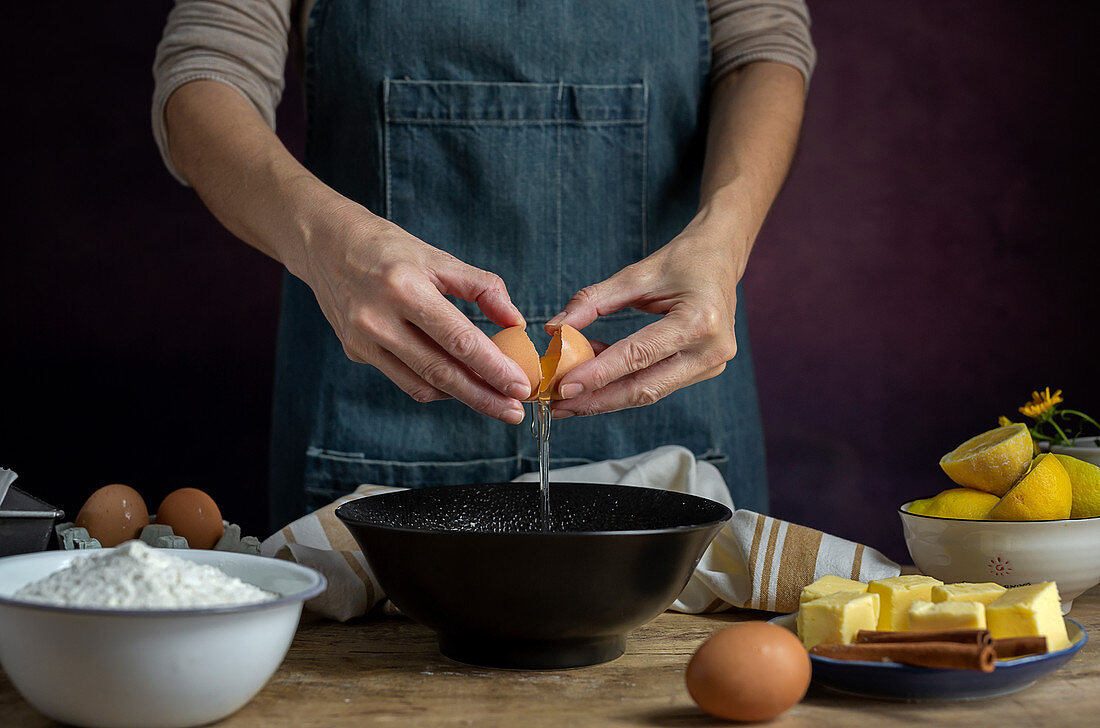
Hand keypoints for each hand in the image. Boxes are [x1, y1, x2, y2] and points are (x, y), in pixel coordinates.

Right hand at [296, 200, 531, 422]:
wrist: (326, 244)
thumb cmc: (388, 248)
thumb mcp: (438, 257)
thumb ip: (482, 288)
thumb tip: (515, 321)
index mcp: (405, 289)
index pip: (458, 339)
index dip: (493, 368)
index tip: (520, 386)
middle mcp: (379, 319)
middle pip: (441, 372)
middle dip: (483, 397)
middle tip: (514, 411)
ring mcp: (363, 340)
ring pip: (421, 384)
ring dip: (462, 397)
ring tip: (495, 402)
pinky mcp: (356, 352)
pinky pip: (404, 379)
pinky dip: (435, 386)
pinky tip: (458, 384)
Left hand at [545, 211, 742, 416]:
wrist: (721, 257)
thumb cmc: (683, 260)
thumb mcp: (636, 274)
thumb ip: (593, 301)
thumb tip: (554, 328)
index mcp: (699, 321)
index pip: (638, 356)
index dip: (598, 374)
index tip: (563, 386)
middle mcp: (711, 350)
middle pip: (644, 387)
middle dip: (596, 400)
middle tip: (557, 404)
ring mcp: (711, 365)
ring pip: (649, 392)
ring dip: (605, 395)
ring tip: (568, 395)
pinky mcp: (704, 370)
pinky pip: (657, 383)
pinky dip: (622, 382)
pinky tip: (593, 377)